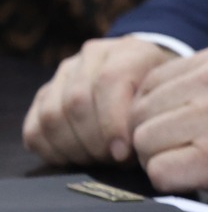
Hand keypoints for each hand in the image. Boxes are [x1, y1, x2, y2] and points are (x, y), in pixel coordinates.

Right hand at [23, 36, 176, 165]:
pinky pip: (35, 129)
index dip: (113, 122)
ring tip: (97, 160)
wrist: (146, 79)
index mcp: (128, 51)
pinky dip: (51, 151)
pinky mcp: (44, 96)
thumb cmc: (161, 95)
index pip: (110, 81)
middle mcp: (92, 56)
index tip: (123, 153)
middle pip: (77, 101)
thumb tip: (127, 152)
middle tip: (111, 160)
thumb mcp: (169, 97)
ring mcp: (64, 74)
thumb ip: (153, 115)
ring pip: (52, 116)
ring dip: (73, 148)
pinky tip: (74, 159)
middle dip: (94, 141)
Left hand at [126, 44, 207, 198]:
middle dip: (154, 138)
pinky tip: (202, 177)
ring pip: (143, 143)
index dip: (156, 112)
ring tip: (196, 164)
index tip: (174, 130)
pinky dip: (174, 181)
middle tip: (183, 152)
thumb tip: (166, 106)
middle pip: (139, 114)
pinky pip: (160, 172)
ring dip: (161, 160)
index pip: (150, 83)